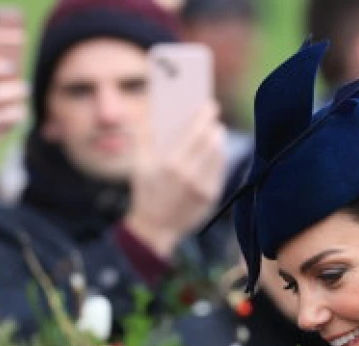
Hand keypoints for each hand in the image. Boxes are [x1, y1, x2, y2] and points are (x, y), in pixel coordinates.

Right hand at [124, 102, 226, 258]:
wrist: (155, 229)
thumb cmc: (145, 193)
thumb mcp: (139, 165)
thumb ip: (144, 136)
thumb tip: (150, 111)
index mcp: (170, 164)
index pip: (195, 131)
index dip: (205, 115)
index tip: (209, 104)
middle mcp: (189, 175)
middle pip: (211, 141)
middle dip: (214, 125)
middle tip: (214, 117)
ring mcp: (203, 188)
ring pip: (219, 154)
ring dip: (218, 140)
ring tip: (216, 132)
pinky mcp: (211, 197)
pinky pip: (219, 170)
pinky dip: (218, 157)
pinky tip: (215, 151)